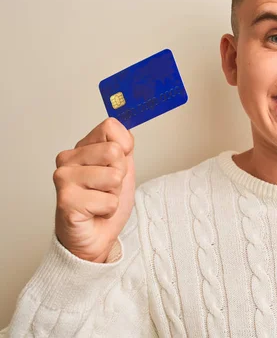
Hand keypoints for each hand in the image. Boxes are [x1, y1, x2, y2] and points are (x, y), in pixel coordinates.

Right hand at [53, 118, 135, 262]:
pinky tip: (94, 213)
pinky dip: (108, 210)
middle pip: (114, 152)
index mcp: (82, 148)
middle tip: (106, 190)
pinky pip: (108, 201)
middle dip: (120, 176)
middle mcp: (68, 159)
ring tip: (99, 201)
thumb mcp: (123, 169)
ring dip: (114, 194)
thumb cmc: (105, 204)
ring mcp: (64, 178)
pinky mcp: (66, 200)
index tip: (115, 167)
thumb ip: (124, 147)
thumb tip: (124, 131)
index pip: (110, 127)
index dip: (123, 149)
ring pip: (113, 176)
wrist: (95, 237)